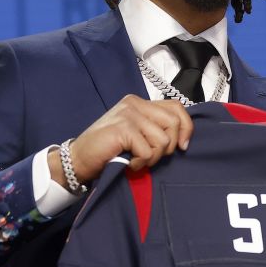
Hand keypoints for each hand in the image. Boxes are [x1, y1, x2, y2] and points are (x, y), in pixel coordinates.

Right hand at [52, 95, 193, 183]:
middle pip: (174, 122)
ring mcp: (128, 115)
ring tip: (138, 161)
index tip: (182, 147)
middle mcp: (135, 104)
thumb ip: (154, 128)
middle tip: (152, 157)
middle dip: (169, 146)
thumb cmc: (109, 150)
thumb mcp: (136, 134)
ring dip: (154, 157)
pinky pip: (148, 151)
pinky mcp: (123, 128)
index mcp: (140, 102)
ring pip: (163, 139)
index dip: (186, 128)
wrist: (79, 159)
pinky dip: (142, 163)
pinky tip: (130, 164)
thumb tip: (183, 139)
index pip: (177, 107)